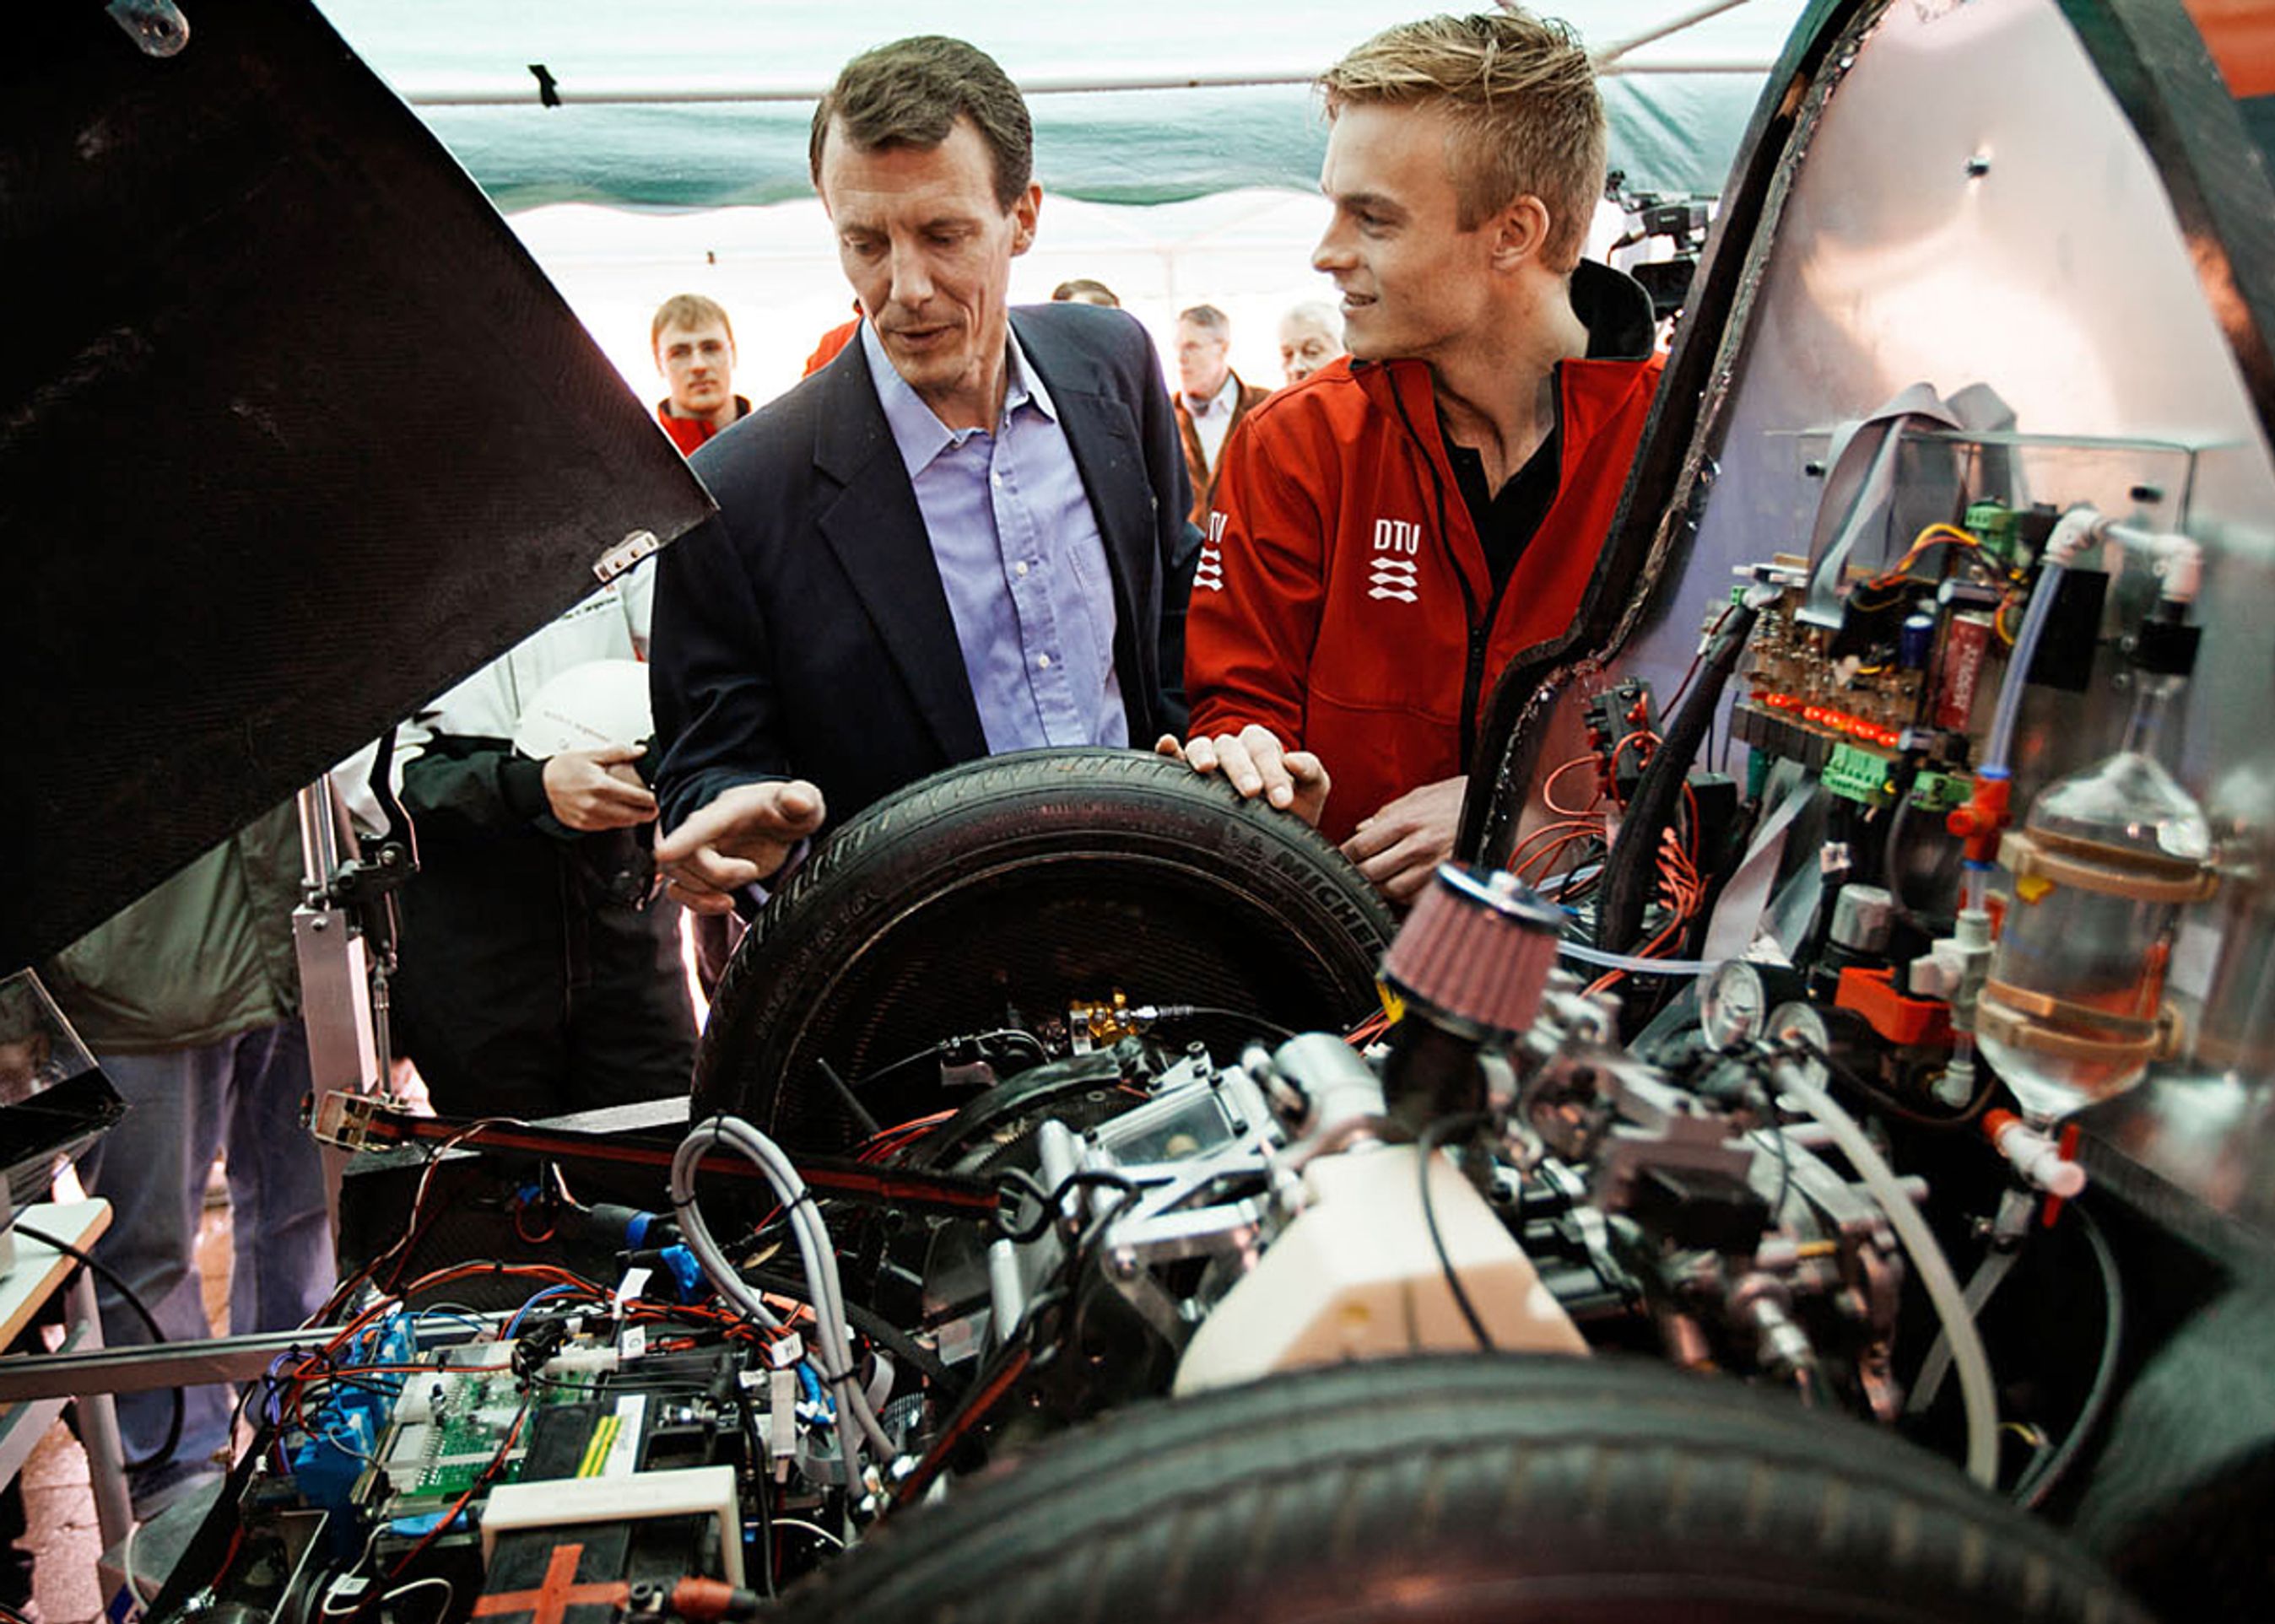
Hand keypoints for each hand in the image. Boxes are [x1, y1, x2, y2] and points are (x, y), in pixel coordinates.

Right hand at [542, 745, 658, 831]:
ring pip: (621, 824)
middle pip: (632, 815)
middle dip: (647, 813)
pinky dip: (617, 822)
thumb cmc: (563, 768)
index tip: (658, 798)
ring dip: (634, 819)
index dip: (651, 800)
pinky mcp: (584, 825)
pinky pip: (607, 827)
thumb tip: (640, 751)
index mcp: (601, 786)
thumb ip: (619, 753)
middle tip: (655, 809)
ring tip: (640, 811)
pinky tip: (620, 814)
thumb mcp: (591, 755)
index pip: (636, 798)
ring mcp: (589, 817)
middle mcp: (596, 805)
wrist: (540, 785)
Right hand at [653, 780, 825, 913]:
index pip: (701, 824)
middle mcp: (705, 829)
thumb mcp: (804, 802)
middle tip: (751, 871)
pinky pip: (680, 892)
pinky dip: (698, 904)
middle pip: (685, 857)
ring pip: (679, 877)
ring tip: (740, 887)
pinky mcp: (702, 872)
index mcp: (728, 810)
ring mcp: (700, 851)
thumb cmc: (787, 810)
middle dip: (717, 874)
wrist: (776, 821)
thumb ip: (802, 799)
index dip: (682, 838)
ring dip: (707, 893)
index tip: (664, 854)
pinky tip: (724, 902)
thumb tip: (797, 801)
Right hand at [1154, 725, 1329, 826]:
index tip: (1282, 802)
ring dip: (1203, 755)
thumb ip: (1311, 771)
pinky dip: (1168, 750)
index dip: (1273, 772)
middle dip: (1243, 769)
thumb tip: (1293, 760)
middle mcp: (1232, 749)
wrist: (1272, 843)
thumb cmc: (1293, 811)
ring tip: (1207, 770)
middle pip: (1232, 747)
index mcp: (1261, 746)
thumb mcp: (1311, 791)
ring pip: (1201, 746)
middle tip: (1252, 792)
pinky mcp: (1184, 777)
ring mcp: (1206, 760)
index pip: (1264, 749)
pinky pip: (1172, 758)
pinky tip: (1168, 745)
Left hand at [1340, 776, 1465, 904]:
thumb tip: (1362, 828)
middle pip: (1371, 872)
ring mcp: (1434, 866)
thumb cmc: (1461, 796)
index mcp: (1406, 821)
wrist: (1501, 804)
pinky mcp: (1448, 879)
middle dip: (1359, 874)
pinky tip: (1403, 884)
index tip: (1341, 857)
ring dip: (1380, 886)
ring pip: (1391, 890)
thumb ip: (1388, 813)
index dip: (1345, 855)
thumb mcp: (1421, 794)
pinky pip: (1416, 898)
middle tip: (1355, 871)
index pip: (1360, 846)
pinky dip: (1404, 895)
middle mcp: (1418, 845)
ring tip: (1379, 879)